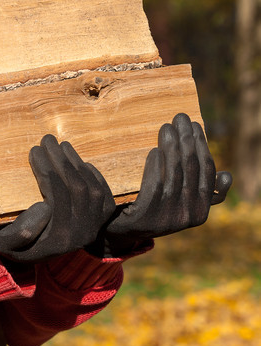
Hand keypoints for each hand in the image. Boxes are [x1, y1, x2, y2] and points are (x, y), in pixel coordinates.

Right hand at [0, 135, 115, 264]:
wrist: (34, 259)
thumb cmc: (14, 247)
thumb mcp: (5, 244)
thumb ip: (19, 232)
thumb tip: (44, 207)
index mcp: (60, 239)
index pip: (57, 195)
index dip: (46, 169)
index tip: (33, 151)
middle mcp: (82, 234)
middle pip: (76, 188)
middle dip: (61, 160)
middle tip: (46, 140)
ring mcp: (94, 227)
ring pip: (91, 188)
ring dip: (76, 163)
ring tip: (60, 145)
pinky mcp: (101, 221)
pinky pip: (104, 194)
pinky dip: (94, 175)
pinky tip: (80, 162)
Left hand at [98, 113, 231, 255]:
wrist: (120, 229)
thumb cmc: (154, 208)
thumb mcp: (181, 203)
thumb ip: (202, 191)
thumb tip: (226, 175)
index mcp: (201, 212)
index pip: (206, 172)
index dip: (202, 146)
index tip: (196, 125)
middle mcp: (187, 216)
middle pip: (190, 168)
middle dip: (187, 139)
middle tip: (180, 117)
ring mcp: (167, 218)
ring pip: (173, 174)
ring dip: (171, 147)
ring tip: (166, 128)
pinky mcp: (145, 217)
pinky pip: (155, 185)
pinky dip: (156, 166)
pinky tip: (154, 151)